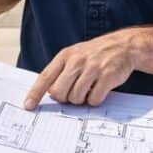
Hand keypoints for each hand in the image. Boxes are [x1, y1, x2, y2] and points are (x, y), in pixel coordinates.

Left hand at [23, 30, 138, 108]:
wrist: (125, 46)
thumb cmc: (96, 54)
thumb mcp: (76, 55)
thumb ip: (61, 72)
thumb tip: (49, 94)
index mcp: (66, 55)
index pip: (45, 77)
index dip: (35, 93)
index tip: (28, 106)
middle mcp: (78, 60)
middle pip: (59, 92)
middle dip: (65, 99)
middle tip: (74, 94)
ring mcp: (93, 68)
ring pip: (76, 98)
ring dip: (82, 100)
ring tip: (89, 89)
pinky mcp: (107, 76)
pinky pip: (94, 100)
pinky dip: (95, 100)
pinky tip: (100, 90)